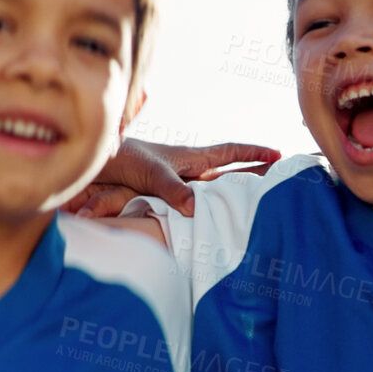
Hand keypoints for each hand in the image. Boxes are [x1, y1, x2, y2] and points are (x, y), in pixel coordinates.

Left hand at [65, 139, 281, 217]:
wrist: (92, 164)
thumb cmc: (119, 160)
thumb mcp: (149, 172)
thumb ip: (172, 189)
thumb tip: (195, 209)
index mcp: (189, 158)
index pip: (229, 153)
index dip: (253, 153)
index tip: (279, 155)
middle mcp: (187, 170)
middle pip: (228, 171)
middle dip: (253, 173)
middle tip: (279, 178)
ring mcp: (177, 184)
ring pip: (213, 188)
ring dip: (233, 193)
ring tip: (255, 201)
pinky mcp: (165, 197)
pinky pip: (194, 204)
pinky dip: (209, 209)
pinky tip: (214, 219)